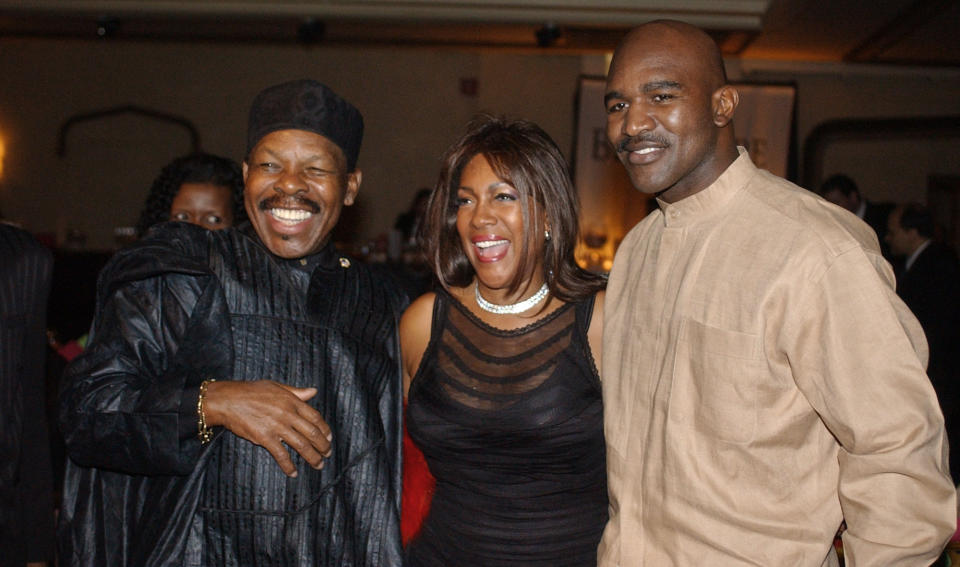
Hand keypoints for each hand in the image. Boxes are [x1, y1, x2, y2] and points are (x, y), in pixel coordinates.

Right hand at [201, 380, 331, 476]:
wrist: (228, 400)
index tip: (329, 438)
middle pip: (312, 433)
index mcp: (292, 401)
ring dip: (312, 457)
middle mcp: (288, 414)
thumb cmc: (251, 392)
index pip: (315, 417)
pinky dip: (288, 465)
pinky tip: (293, 472)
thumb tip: (313, 391)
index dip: (325, 430)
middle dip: (323, 446)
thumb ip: (296, 392)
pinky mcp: (264, 437)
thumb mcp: (276, 386)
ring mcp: (277, 426)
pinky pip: (281, 455)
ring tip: (318, 464)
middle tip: (327, 454)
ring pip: (301, 445)